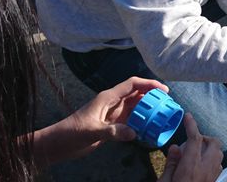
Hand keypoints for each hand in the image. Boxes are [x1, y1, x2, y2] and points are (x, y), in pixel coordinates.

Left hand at [33, 77, 168, 166]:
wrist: (59, 144)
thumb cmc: (71, 132)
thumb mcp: (91, 131)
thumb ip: (112, 131)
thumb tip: (134, 133)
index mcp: (108, 97)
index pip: (132, 84)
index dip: (149, 84)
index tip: (164, 90)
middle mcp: (113, 103)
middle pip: (137, 93)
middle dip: (153, 95)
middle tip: (168, 103)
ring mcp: (113, 114)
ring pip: (136, 106)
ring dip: (149, 108)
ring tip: (163, 114)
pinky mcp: (113, 125)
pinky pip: (132, 120)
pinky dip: (142, 121)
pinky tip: (150, 128)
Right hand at [159, 114, 223, 181]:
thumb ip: (171, 164)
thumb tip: (174, 148)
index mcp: (191, 166)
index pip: (195, 139)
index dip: (191, 125)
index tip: (188, 116)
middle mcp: (206, 168)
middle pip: (214, 142)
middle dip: (203, 137)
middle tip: (190, 142)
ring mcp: (213, 175)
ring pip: (219, 152)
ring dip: (209, 148)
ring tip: (195, 153)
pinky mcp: (215, 180)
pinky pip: (218, 163)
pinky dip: (212, 159)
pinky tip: (201, 164)